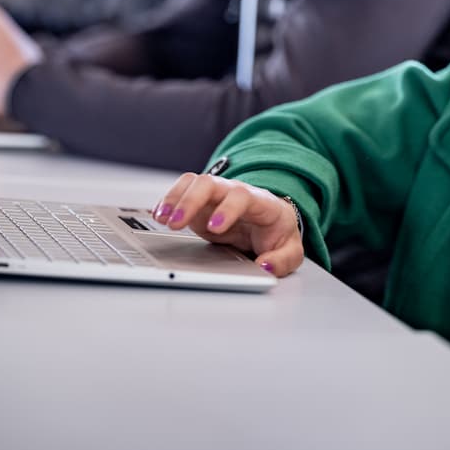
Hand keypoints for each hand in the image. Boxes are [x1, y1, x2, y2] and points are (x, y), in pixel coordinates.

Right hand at [153, 174, 303, 276]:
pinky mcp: (202, 202)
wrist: (271, 223)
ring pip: (194, 182)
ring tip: (161, 219)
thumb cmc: (277, 234)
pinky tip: (159, 215)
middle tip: (176, 223)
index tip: (214, 228)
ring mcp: (217, 195)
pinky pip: (183, 190)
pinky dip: (169, 201)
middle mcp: (236, 192)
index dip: (227, 209)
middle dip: (191, 201)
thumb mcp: (290, 250)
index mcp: (261, 203)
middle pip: (211, 183)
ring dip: (175, 199)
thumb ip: (282, 260)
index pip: (242, 197)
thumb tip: (264, 267)